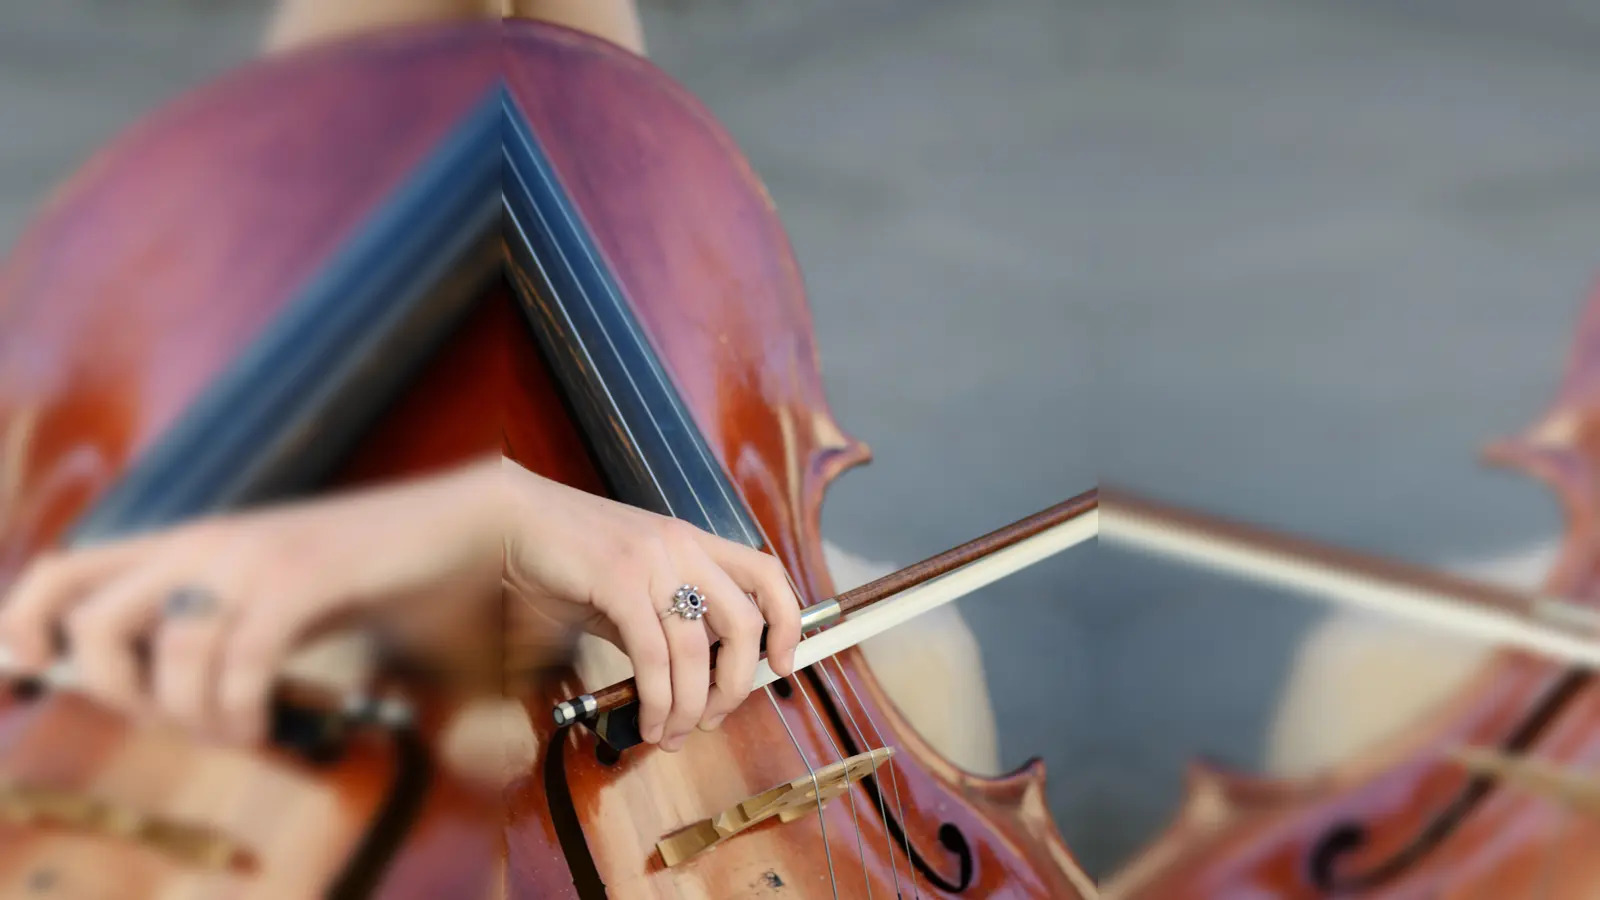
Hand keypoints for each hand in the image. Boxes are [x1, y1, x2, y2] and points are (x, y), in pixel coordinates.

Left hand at [0, 459, 503, 744]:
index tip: (38, 682)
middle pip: (85, 624)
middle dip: (115, 695)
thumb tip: (162, 679)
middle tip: (177, 720)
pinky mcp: (304, 577)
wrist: (474, 525)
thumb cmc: (383, 569)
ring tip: (239, 731)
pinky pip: (238, 663)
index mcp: (191, 543)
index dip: (25, 634)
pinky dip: (242, 713)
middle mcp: (204, 542)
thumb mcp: (281, 595)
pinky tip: (267, 724)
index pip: (58, 577)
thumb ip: (223, 622)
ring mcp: (253, 556)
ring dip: (193, 719)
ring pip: (164, 653)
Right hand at [501, 460, 801, 750]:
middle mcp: (682, 546)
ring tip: (672, 733)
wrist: (509, 521)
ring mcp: (652, 561)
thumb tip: (684, 681)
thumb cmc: (565, 557)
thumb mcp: (627, 586)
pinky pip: (652, 655)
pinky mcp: (618, 581)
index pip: (766, 574)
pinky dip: (657, 699)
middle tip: (714, 718)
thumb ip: (660, 622)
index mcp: (692, 542)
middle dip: (736, 685)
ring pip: (695, 650)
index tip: (782, 665)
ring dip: (689, 706)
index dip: (787, 623)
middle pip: (744, 623)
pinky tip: (650, 720)